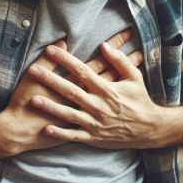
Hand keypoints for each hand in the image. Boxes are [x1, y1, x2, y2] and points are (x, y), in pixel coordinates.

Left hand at [3, 29, 143, 153]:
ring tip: (33, 100)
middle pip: (70, 90)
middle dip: (50, 80)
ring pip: (68, 113)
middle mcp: (99, 105)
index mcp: (107, 89)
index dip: (65, 60)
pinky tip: (46, 129)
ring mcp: (95, 122)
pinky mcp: (94, 137)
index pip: (82, 70)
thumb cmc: (140, 100)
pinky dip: (61, 133)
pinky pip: (75, 135)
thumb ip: (120, 61)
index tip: (50, 49)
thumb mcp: (134, 78)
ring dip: (50, 107)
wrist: (149, 128)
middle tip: (32, 70)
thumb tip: (104, 45)